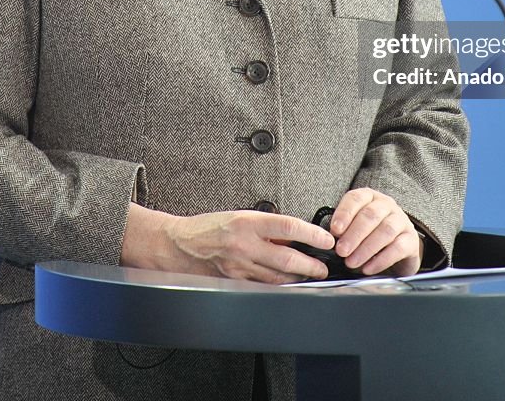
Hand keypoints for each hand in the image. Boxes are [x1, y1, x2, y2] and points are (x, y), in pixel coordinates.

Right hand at [121, 204, 335, 283]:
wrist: (178, 246)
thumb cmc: (210, 228)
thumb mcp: (240, 217)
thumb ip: (266, 228)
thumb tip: (294, 238)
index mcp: (248, 222)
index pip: (288, 227)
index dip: (311, 234)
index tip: (326, 239)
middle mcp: (244, 245)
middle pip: (287, 259)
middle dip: (311, 265)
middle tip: (324, 267)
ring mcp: (239, 268)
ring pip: (278, 278)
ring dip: (298, 279)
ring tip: (312, 276)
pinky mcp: (234, 283)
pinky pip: (262, 287)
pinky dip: (278, 287)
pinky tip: (289, 286)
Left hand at [329, 188, 422, 276]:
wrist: (398, 250)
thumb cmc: (369, 237)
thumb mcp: (355, 229)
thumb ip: (343, 232)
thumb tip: (327, 242)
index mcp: (370, 197)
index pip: (356, 198)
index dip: (344, 213)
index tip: (334, 230)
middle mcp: (387, 205)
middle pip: (371, 215)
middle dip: (353, 234)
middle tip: (341, 251)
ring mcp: (401, 221)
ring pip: (386, 230)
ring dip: (366, 248)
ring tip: (351, 262)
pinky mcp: (411, 240)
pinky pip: (398, 248)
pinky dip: (381, 259)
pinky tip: (368, 268)